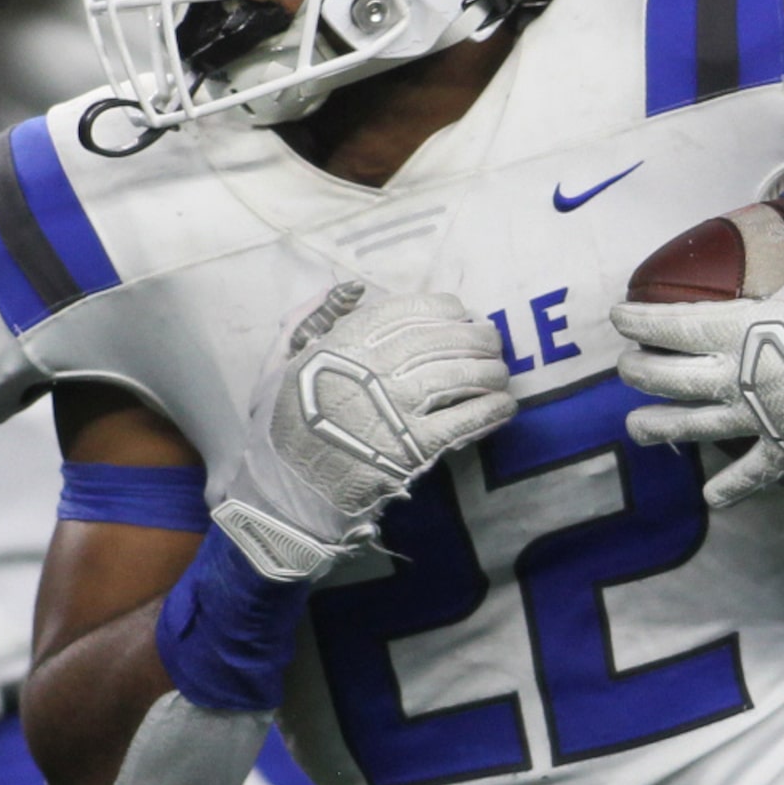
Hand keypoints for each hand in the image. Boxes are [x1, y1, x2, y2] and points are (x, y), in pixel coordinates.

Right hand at [213, 283, 515, 579]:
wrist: (283, 495)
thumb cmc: (280, 429)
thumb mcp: (279, 364)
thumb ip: (307, 320)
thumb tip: (349, 289)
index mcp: (340, 345)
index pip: (405, 311)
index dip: (442, 308)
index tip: (460, 312)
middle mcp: (370, 369)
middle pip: (439, 340)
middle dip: (474, 337)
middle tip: (493, 341)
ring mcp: (393, 409)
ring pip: (456, 375)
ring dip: (487, 371)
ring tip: (500, 373)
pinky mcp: (411, 450)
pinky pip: (462, 422)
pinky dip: (489, 410)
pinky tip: (504, 405)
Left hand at [611, 186, 783, 506]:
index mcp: (743, 327)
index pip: (669, 325)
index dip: (637, 321)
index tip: (617, 317)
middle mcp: (741, 376)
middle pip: (669, 379)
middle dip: (639, 372)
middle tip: (627, 367)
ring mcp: (764, 417)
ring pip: (695, 428)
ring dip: (660, 428)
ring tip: (636, 428)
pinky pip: (754, 474)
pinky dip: (731, 489)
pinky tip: (710, 499)